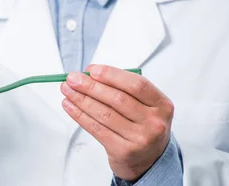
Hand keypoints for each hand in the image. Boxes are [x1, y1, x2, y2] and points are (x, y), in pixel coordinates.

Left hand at [60, 65, 173, 181]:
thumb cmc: (142, 125)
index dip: (112, 75)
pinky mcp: (124, 151)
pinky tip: (69, 105)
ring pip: (104, 114)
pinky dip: (79, 115)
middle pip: (118, 99)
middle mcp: (154, 122)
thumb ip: (121, 88)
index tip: (91, 70)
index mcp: (162, 104)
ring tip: (67, 90)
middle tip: (72, 78)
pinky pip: (96, 129)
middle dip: (90, 86)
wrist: (149, 160)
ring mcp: (140, 138)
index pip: (136, 84)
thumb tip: (89, 73)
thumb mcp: (144, 105)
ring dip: (81, 99)